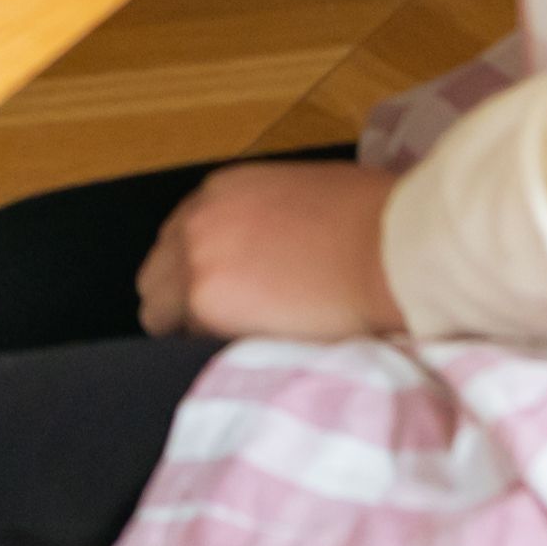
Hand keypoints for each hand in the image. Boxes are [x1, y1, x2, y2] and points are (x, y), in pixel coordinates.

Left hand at [133, 159, 402, 344]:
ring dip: (189, 330)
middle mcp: (196, 218)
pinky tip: (244, 356)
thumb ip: (268, 221)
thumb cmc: (374, 220)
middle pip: (156, 274)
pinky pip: (183, 339)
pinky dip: (206, 351)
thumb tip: (272, 252)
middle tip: (229, 329)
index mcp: (222, 190)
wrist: (390, 247)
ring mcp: (194, 260)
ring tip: (238, 348)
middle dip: (182, 303)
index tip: (227, 293)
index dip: (202, 271)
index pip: (180, 240)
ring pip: (158, 312)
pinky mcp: (203, 302)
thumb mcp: (305, 198)